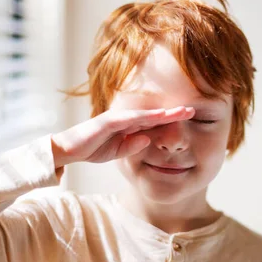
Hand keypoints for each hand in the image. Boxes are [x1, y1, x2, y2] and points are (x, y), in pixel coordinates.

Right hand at [51, 106, 194, 167]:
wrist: (68, 150)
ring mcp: (116, 118)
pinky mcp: (106, 122)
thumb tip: (148, 140)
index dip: (172, 120)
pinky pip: (128, 119)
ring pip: (144, 114)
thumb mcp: (118, 152)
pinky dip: (143, 117)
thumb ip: (132, 146)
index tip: (190, 120)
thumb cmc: (92, 148)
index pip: (155, 123)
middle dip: (173, 113)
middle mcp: (125, 119)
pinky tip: (157, 116)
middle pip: (154, 115)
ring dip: (163, 113)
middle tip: (193, 110)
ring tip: (180, 112)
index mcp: (130, 127)